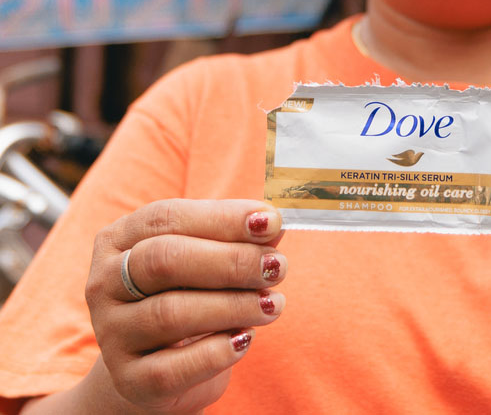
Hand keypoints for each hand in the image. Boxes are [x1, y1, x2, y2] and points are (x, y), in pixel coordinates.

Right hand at [84, 199, 286, 413]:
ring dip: (233, 305)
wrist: (161, 365)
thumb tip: (276, 223)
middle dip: (230, 261)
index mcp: (121, 238)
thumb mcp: (210, 257)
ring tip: (272, 304)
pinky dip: (217, 352)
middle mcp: (104, 282)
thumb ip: (241, 238)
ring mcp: (111, 334)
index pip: (167, 217)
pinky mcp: (128, 381)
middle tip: (277, 266)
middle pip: (165, 260)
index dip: (223, 218)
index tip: (272, 222)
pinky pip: (172, 368)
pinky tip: (246, 339)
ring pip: (170, 312)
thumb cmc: (190, 292)